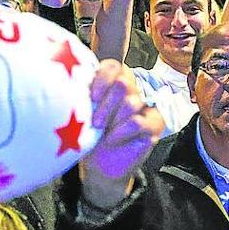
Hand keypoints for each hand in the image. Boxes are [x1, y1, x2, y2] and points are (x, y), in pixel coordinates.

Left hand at [79, 60, 164, 209]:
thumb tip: (74, 81)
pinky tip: (112, 139)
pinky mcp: (154, 123)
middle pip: (123, 84)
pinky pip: (137, 122)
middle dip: (106, 106)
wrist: (99, 162)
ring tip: (103, 132)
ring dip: (112, 121)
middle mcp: (132, 89)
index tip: (91, 98)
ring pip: (131, 103)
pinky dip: (121, 132)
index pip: (114, 67)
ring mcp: (145, 105)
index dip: (102, 80)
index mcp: (114, 79)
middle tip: (96, 122)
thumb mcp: (83, 110)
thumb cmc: (90, 132)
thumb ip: (84, 92)